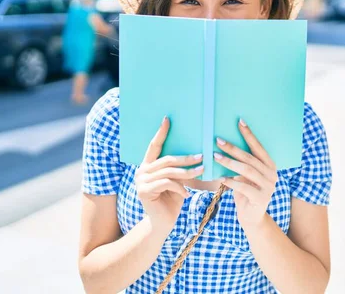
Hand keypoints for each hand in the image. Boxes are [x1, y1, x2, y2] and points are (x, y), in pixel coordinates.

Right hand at [135, 116, 203, 232]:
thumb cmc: (172, 201)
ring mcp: (141, 181)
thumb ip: (179, 170)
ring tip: (201, 171)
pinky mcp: (144, 191)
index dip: (161, 132)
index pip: (154, 145)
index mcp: (148, 165)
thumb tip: (197, 155)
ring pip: (169, 171)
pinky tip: (187, 195)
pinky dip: (180, 188)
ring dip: (188, 172)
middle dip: (187, 158)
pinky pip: (167, 183)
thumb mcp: (177, 182)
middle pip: (167, 159)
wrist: (162, 224)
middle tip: (202, 156)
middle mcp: (142, 170)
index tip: (168, 119)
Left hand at [214, 119, 277, 228]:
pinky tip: (220, 178)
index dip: (249, 134)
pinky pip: (243, 187)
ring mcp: (268, 187)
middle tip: (218, 140)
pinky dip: (230, 181)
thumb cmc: (245, 192)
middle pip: (250, 158)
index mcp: (270, 165)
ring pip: (246, 171)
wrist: (251, 218)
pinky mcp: (261, 199)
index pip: (258, 147)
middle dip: (233, 148)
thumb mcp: (245, 176)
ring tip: (215, 156)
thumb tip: (225, 144)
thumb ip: (242, 163)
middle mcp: (272, 174)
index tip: (239, 122)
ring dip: (229, 162)